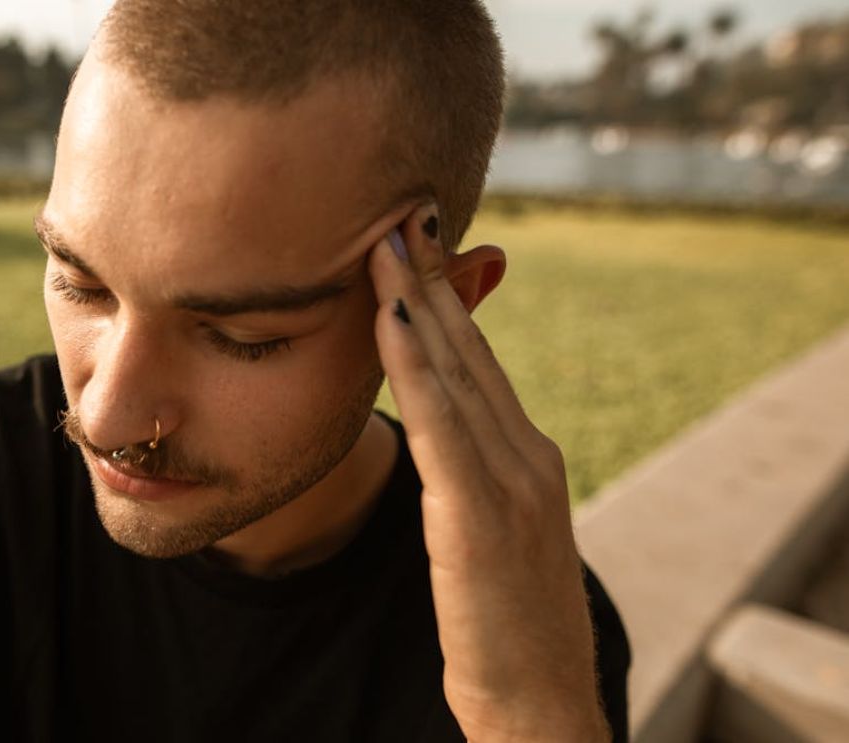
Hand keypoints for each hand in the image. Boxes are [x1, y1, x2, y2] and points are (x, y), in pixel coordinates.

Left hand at [368, 205, 608, 741]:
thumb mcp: (491, 531)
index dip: (444, 298)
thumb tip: (438, 438)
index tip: (412, 241)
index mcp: (527, 455)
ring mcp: (512, 481)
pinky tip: (391, 320)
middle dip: (431, 277)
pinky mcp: (483, 516)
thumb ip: (469, 476)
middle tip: (398, 210)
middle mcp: (527, 454)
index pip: (476, 360)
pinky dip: (416, 367)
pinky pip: (442, 425)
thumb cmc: (504, 623)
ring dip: (418, 300)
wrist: (539, 700)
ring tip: (386, 240)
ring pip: (455, 372)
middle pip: (469, 349)